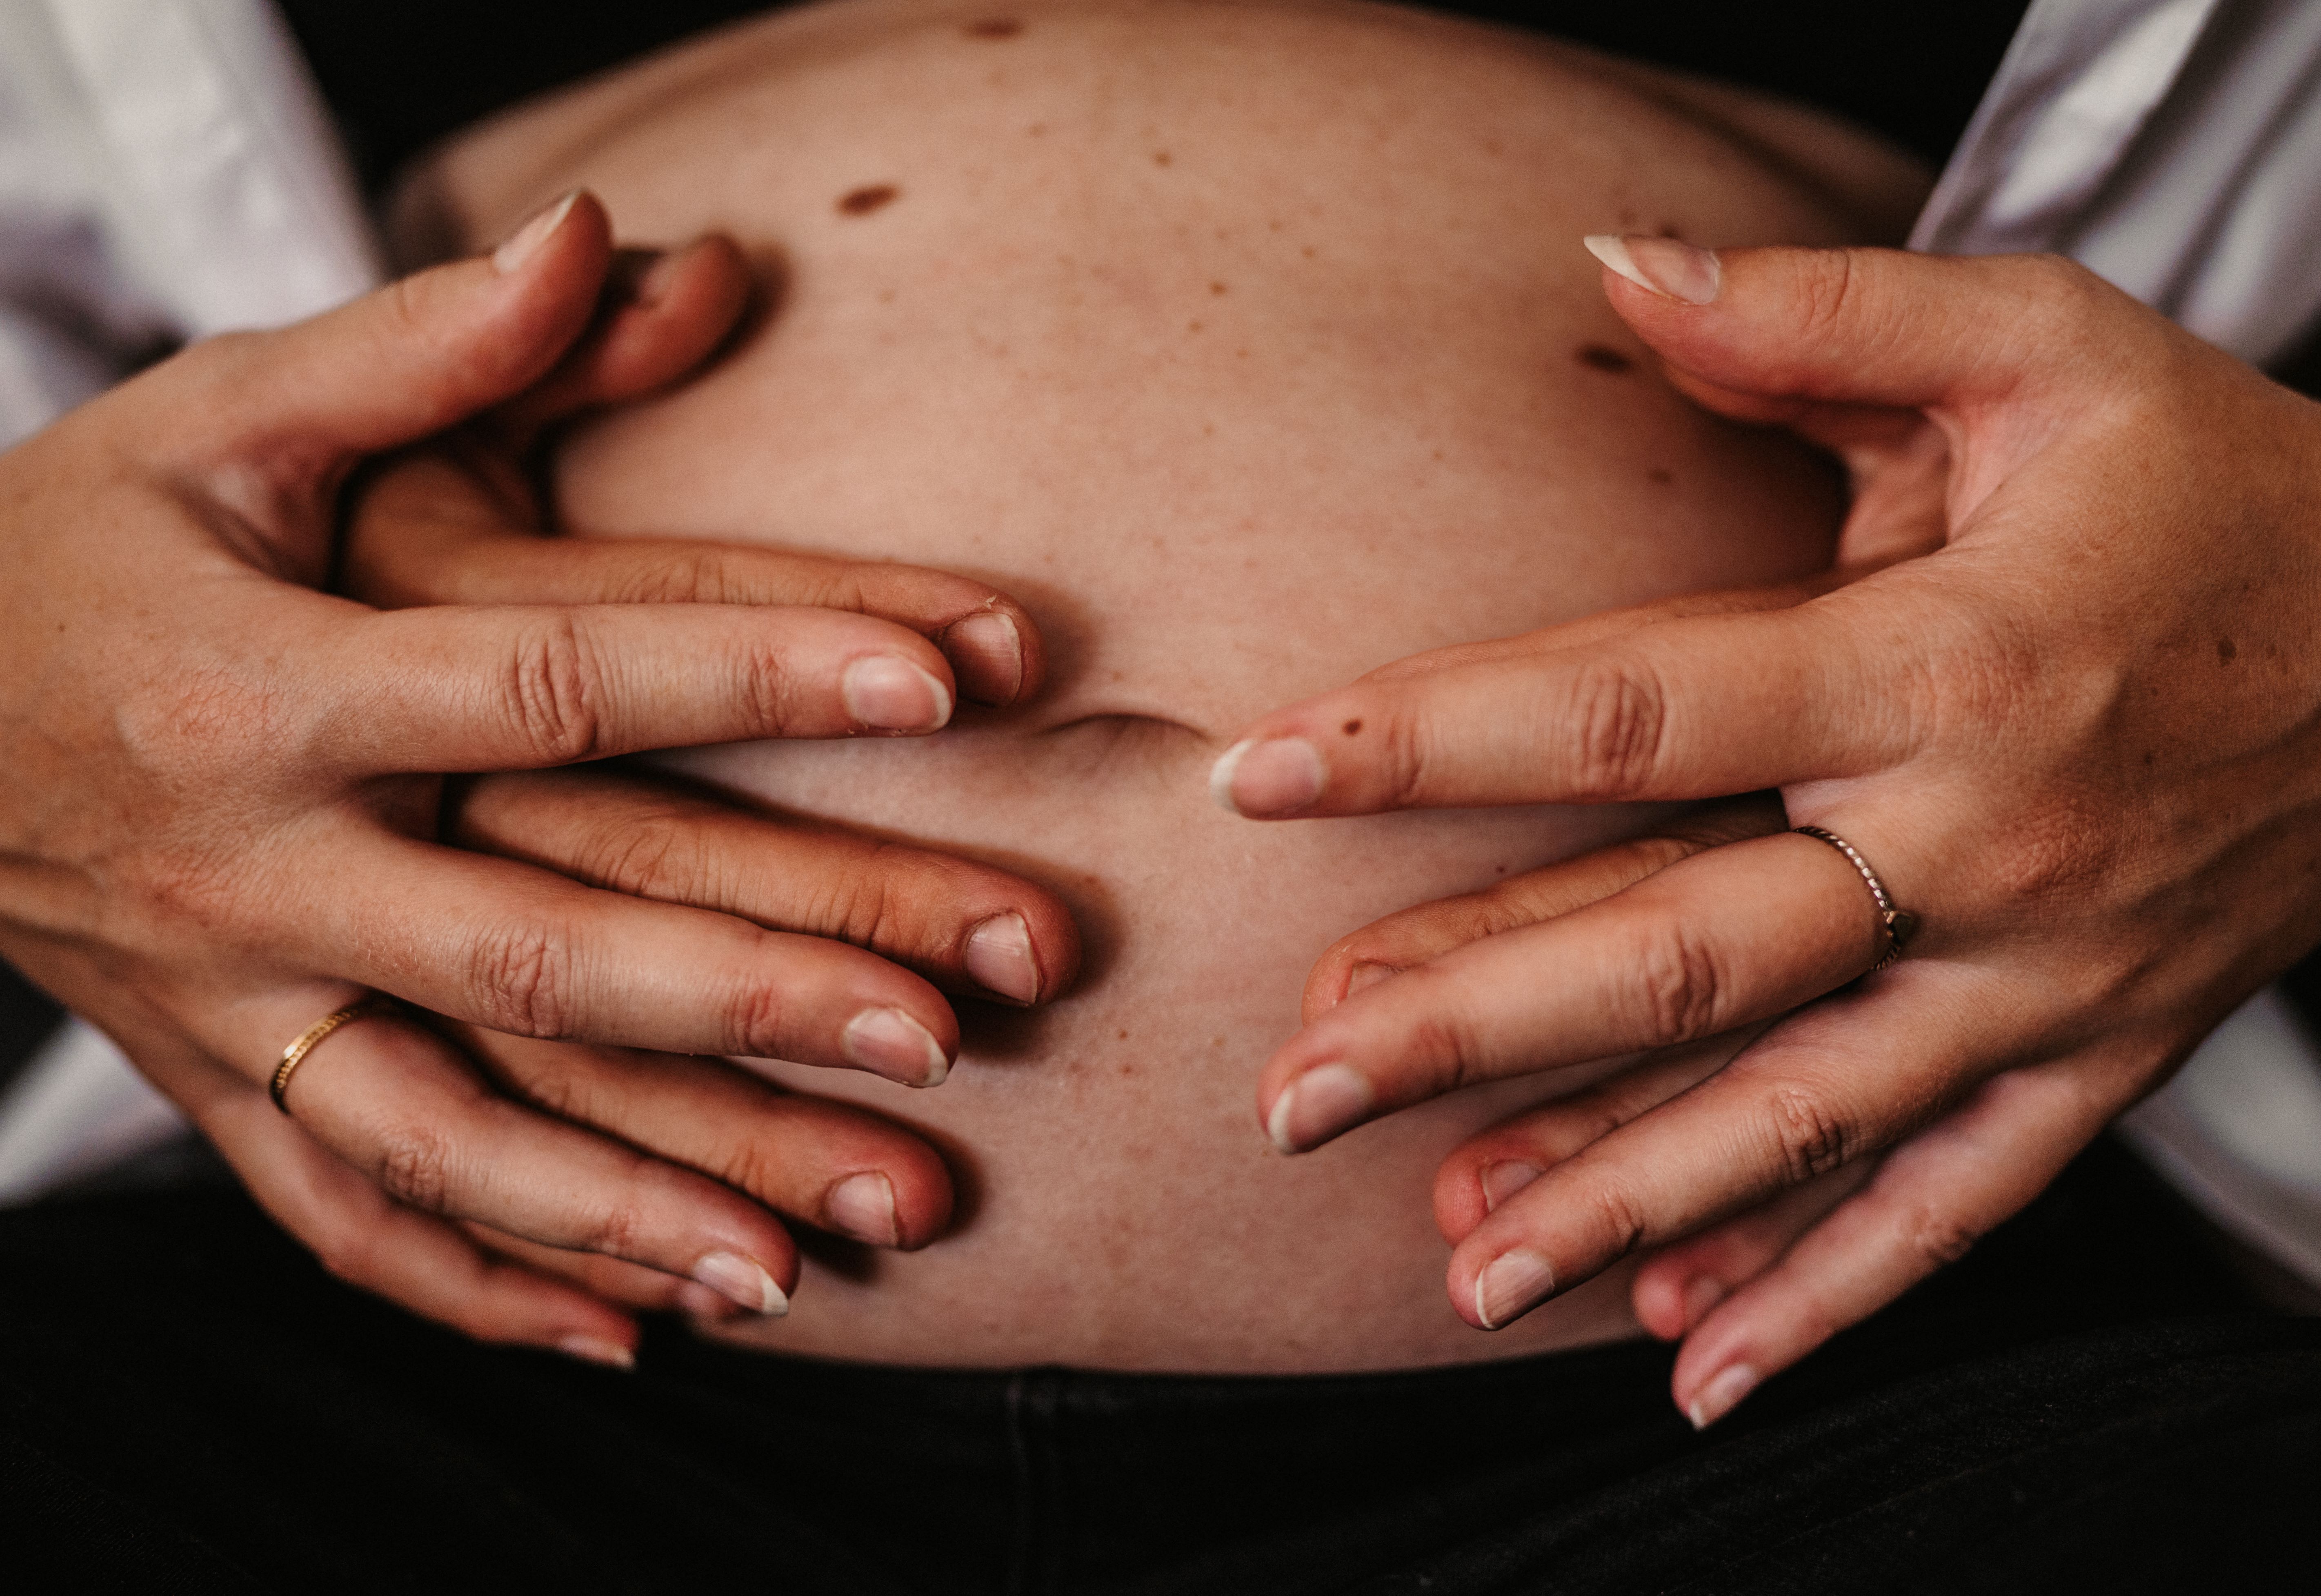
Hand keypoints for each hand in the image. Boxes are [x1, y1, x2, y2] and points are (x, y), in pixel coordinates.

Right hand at [0, 191, 1074, 1358]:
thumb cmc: (79, 542)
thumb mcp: (219, 421)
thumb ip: (416, 347)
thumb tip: (593, 235)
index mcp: (271, 685)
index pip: (553, 680)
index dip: (753, 666)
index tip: (945, 668)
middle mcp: (261, 869)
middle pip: (540, 948)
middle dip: (752, 992)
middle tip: (951, 1026)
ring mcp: (232, 1006)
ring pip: (457, 1136)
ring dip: (643, 1204)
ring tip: (820, 1256)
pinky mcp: (215, 1086)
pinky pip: (350, 1219)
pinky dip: (486, 1286)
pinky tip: (635, 1336)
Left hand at [1214, 239, 2320, 1421]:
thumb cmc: (2218, 485)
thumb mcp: (2050, 346)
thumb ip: (1826, 313)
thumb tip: (1612, 260)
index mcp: (1945, 665)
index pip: (1636, 710)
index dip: (1433, 738)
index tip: (1259, 773)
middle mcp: (1979, 851)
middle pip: (1680, 956)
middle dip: (1472, 1032)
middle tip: (1287, 1093)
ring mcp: (2042, 984)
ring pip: (1792, 1117)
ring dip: (1611, 1199)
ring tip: (1449, 1267)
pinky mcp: (2093, 1061)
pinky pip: (1950, 1207)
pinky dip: (1822, 1296)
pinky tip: (1687, 1366)